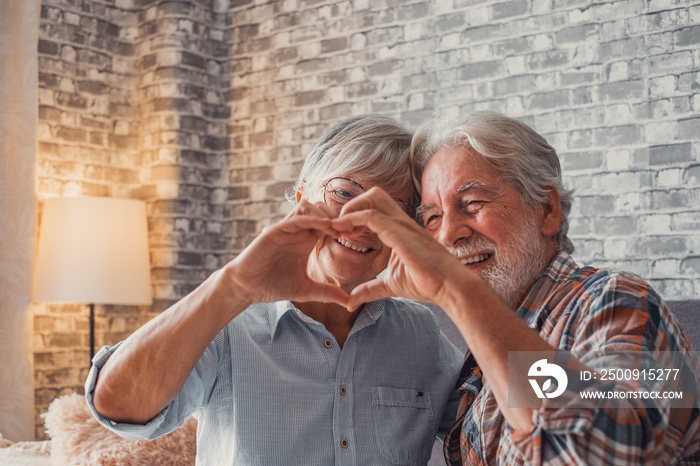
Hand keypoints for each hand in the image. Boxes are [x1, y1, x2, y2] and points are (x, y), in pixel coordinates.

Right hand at [227, 200, 348, 306]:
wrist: (247, 288)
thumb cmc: (274, 286)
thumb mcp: (306, 290)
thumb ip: (327, 293)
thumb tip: (350, 303)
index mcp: (306, 240)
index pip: (329, 223)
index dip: (344, 225)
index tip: (357, 234)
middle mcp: (298, 231)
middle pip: (322, 209)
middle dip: (338, 216)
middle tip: (351, 228)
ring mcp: (286, 229)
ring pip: (309, 207)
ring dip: (325, 213)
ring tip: (338, 227)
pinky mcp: (275, 230)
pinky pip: (295, 218)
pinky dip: (312, 219)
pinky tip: (325, 225)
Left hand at [331, 188, 466, 310]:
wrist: (450, 288)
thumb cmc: (427, 284)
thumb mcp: (390, 286)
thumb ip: (369, 290)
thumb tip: (350, 301)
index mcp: (398, 229)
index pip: (373, 208)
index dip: (353, 216)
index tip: (339, 232)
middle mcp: (400, 222)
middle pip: (373, 194)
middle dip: (352, 205)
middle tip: (339, 227)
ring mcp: (401, 225)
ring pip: (371, 198)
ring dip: (350, 210)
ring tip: (337, 228)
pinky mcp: (400, 233)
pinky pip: (371, 217)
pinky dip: (352, 220)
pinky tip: (342, 233)